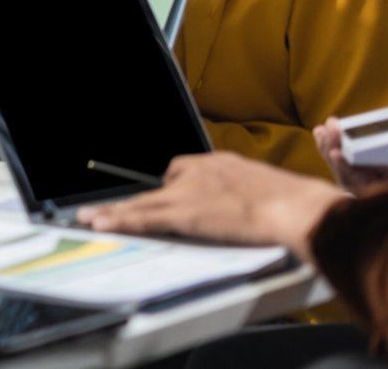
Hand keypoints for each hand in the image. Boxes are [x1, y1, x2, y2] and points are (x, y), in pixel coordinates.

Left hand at [76, 152, 345, 258]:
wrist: (297, 208)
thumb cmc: (298, 205)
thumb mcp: (274, 190)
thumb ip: (258, 196)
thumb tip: (270, 208)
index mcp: (223, 164)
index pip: (183, 170)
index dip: (172, 186)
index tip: (165, 195)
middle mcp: (200, 172)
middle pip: (160, 185)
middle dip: (140, 199)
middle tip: (117, 209)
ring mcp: (189, 193)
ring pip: (143, 203)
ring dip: (115, 211)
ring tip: (89, 216)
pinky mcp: (184, 214)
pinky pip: (144, 218)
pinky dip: (120, 220)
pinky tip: (99, 222)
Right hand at [315, 75, 387, 194]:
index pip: (374, 148)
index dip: (352, 136)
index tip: (336, 121)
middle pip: (358, 164)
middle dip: (335, 146)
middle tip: (326, 128)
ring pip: (356, 178)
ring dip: (335, 157)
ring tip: (327, 139)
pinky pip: (366, 194)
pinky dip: (346, 176)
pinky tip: (338, 156)